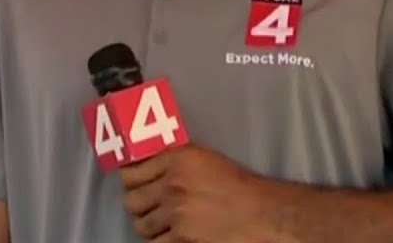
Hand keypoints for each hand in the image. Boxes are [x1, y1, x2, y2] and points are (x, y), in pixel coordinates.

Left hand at [119, 144, 286, 242]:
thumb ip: (170, 160)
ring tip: (165, 225)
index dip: (130, 183)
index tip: (135, 187)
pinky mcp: (182, 239)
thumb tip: (140, 165)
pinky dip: (162, 242)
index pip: (129, 173)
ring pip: (140, 226)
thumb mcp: (201, 160)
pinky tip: (174, 237)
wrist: (263, 214)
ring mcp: (176, 213)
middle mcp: (172, 184)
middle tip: (151, 208)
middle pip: (130, 201)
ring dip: (150, 227)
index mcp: (175, 159)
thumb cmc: (236, 186)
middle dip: (139, 206)